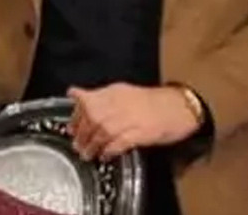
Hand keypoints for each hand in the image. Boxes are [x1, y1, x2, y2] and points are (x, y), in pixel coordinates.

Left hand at [67, 83, 200, 161]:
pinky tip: (105, 156)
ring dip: (92, 145)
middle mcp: (118, 103)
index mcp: (112, 93)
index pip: (86, 102)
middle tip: (76, 145)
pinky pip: (119, 143)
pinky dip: (109, 150)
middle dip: (81, 134)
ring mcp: (129, 118)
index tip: (70, 128)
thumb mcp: (122, 91)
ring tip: (87, 154)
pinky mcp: (140, 133)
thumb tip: (75, 95)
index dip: (75, 117)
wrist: (178, 107)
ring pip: (102, 132)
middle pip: (91, 119)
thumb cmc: (151, 101)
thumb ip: (98, 95)